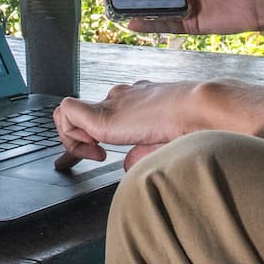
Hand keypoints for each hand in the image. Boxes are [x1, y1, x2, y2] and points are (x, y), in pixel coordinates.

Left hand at [53, 79, 222, 170]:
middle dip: (80, 138)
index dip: (94, 136)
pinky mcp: (102, 113)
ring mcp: (110, 102)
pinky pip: (66, 112)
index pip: (103, 112)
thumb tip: (126, 165)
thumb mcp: (161, 142)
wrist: (197, 110)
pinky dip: (71, 135)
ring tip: (95, 153)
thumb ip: (140, 151)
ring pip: (68, 112)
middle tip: (99, 155)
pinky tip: (95, 149)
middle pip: (82, 113)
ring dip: (73, 138)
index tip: (105, 154)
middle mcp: (120, 98)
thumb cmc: (191, 124)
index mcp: (136, 101)